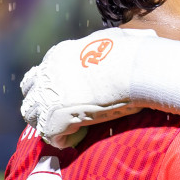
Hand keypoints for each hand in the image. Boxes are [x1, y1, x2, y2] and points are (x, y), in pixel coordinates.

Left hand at [19, 27, 179, 146]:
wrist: (140, 68)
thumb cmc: (140, 55)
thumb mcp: (125, 42)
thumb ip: (122, 44)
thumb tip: (149, 38)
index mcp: (62, 53)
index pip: (43, 73)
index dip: (54, 89)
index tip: (69, 100)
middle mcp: (49, 71)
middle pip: (30, 93)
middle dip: (42, 106)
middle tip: (62, 119)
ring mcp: (50, 93)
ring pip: (33, 114)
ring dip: (49, 124)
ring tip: (69, 132)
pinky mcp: (56, 115)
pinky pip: (50, 135)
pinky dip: (62, 140)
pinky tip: (78, 140)